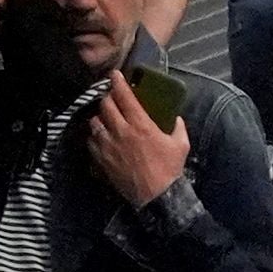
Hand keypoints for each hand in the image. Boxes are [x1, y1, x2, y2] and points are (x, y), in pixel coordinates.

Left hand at [85, 68, 189, 206]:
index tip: (114, 74)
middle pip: (105, 105)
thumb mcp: (181, 144)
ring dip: (99, 117)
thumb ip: (178, 127)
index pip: (124, 96)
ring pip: (94, 122)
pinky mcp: (101, 160)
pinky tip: (100, 138)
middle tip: (112, 98)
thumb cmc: (170, 169)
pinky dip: (94, 137)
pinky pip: (91, 142)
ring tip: (104, 119)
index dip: (118, 82)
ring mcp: (108, 146)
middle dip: (107, 98)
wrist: (156, 196)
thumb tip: (176, 118)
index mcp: (141, 124)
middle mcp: (121, 131)